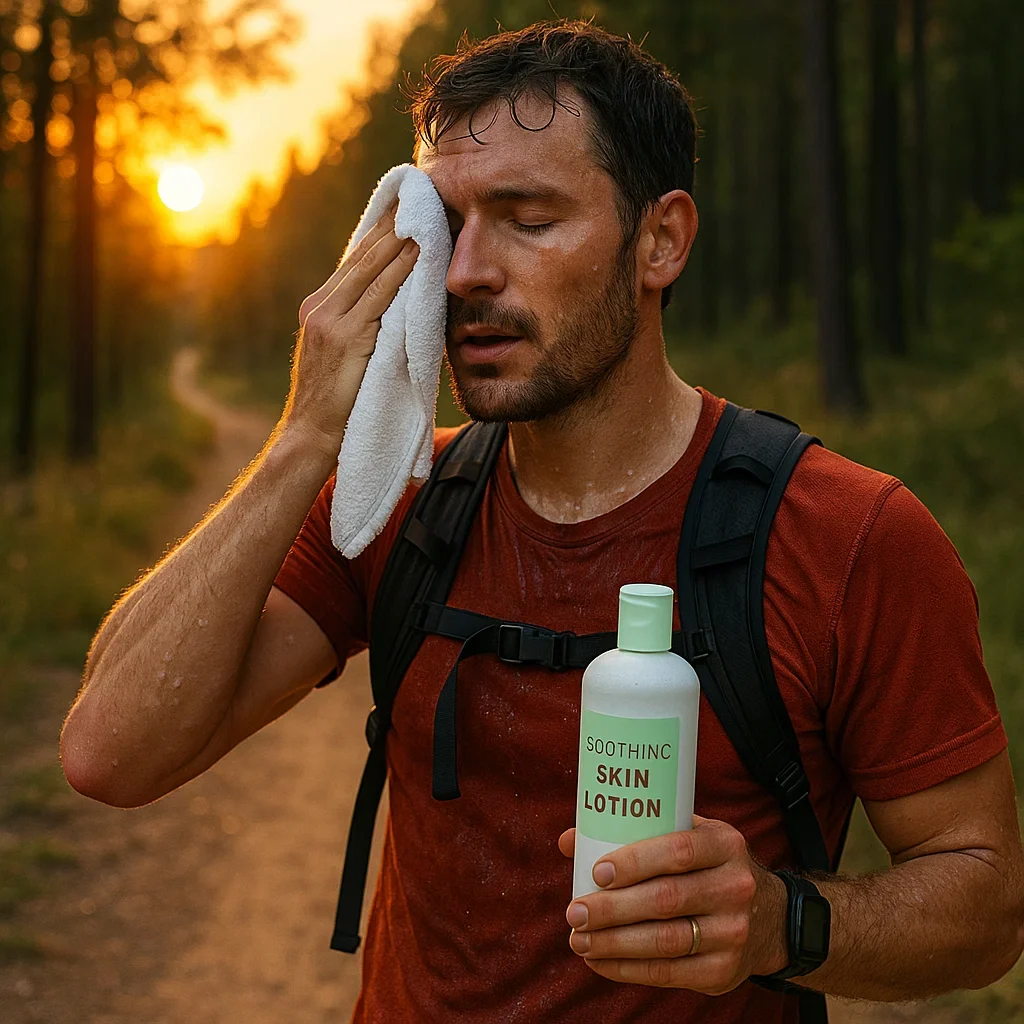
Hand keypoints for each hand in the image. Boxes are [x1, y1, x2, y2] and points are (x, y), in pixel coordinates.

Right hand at [281, 203, 419, 458]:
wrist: (311, 437)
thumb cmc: (336, 404)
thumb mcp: (345, 356)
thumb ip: (362, 327)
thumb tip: (395, 305)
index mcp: (319, 308)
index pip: (354, 261)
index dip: (380, 232)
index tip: (403, 207)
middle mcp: (320, 306)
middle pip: (362, 256)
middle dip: (391, 225)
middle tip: (418, 196)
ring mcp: (330, 320)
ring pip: (370, 269)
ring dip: (399, 239)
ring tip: (424, 213)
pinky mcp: (344, 336)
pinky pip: (379, 296)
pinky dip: (400, 271)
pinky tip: (418, 252)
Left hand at [557, 816, 787, 992]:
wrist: (769, 917)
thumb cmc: (708, 867)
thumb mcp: (688, 836)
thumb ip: (635, 833)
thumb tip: (569, 840)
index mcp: (725, 844)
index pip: (678, 850)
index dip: (635, 861)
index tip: (597, 871)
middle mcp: (735, 887)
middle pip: (666, 899)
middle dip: (612, 909)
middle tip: (574, 912)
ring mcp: (733, 932)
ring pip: (664, 941)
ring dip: (613, 943)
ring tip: (578, 939)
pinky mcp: (723, 971)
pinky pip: (668, 973)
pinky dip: (627, 969)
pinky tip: (599, 961)